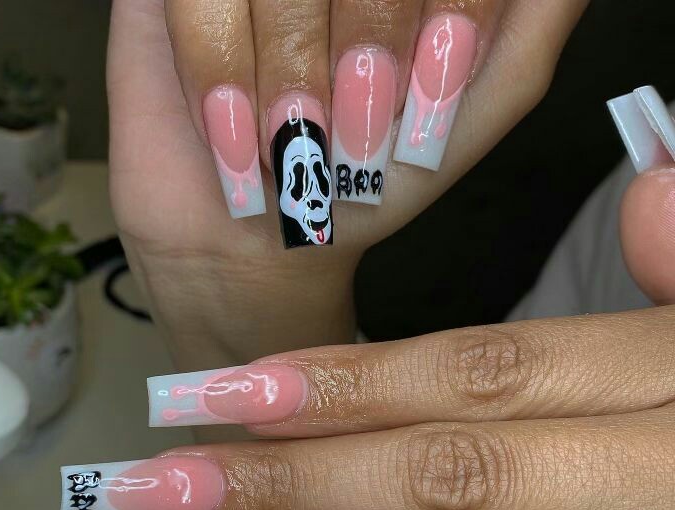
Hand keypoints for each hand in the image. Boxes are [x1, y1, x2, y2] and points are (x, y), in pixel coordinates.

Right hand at [107, 0, 588, 366]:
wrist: (257, 246)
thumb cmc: (364, 187)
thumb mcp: (470, 119)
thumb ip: (530, 30)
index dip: (432, 15)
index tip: (424, 97)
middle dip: (364, 40)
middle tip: (353, 133)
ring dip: (288, 73)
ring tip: (288, 150)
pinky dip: (218, 67)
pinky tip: (231, 135)